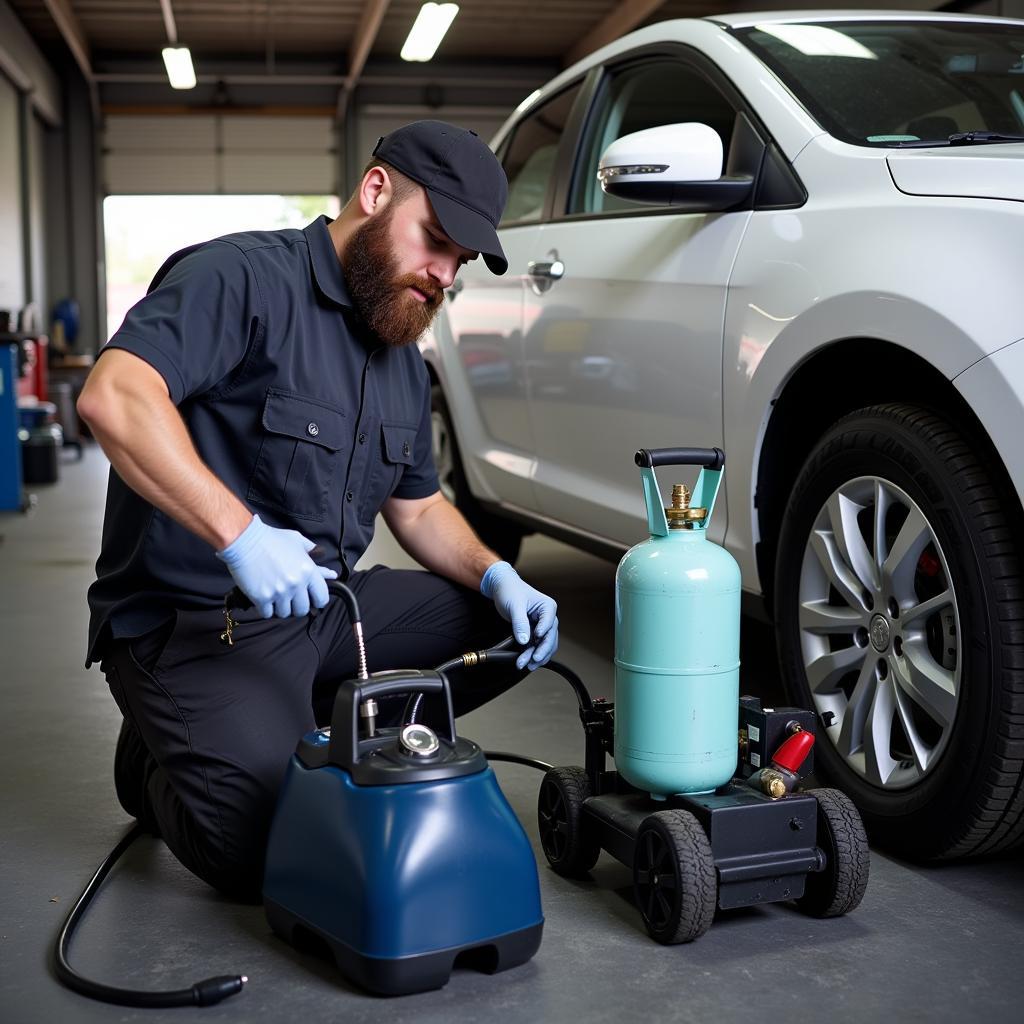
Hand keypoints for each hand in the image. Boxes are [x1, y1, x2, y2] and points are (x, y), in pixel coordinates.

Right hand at [216, 515, 336, 618]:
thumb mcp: (297, 541)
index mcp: (308, 570)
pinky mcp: (262, 597)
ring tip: (275, 596)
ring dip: (280, 607)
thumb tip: (328, 572)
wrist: (245, 540)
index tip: (311, 599)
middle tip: (290, 599)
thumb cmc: (271, 539)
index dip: (317, 600)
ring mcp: (279, 592)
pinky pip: (267, 614)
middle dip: (297, 606)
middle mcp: (296, 584)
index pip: (322, 598)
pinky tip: (264, 599)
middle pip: (302, 610)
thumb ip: (312, 554)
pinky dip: (265, 609)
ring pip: (285, 613)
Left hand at [480, 561, 558, 670]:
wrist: (502, 588)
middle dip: (540, 651)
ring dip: (536, 656)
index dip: (543, 634)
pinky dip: (531, 654)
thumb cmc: (510, 591)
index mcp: (547, 607)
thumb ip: (520, 623)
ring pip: (544, 645)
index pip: (549, 624)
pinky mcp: (534, 632)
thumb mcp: (514, 606)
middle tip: (532, 661)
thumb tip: (524, 640)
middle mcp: (548, 618)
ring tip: (526, 665)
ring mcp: (542, 626)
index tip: (535, 640)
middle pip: (549, 638)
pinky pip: (536, 646)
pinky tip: (525, 661)